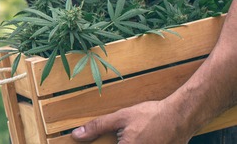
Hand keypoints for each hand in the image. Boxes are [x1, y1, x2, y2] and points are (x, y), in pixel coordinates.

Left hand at [71, 100, 192, 143]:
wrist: (180, 116)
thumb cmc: (151, 116)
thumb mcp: (120, 117)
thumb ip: (98, 127)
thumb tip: (77, 135)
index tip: (102, 141)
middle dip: (117, 142)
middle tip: (123, 134)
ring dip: (128, 142)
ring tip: (134, 133)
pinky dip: (140, 142)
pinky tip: (141, 137)